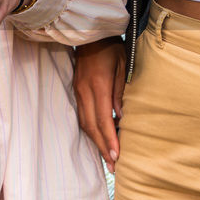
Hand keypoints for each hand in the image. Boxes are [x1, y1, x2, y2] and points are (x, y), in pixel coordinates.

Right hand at [73, 37, 125, 171]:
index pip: (103, 118)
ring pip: (85, 122)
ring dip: (96, 141)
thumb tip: (121, 117)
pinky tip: (101, 137)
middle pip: (91, 125)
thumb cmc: (111, 47)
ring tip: (108, 157)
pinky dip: (92, 129)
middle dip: (102, 147)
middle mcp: (84, 90)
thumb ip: (121, 91)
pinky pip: (83, 115)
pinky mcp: (76, 90)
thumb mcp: (124, 66)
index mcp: (98, 84)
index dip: (109, 138)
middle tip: (113, 166)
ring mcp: (77, 90)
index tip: (117, 155)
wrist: (89, 34)